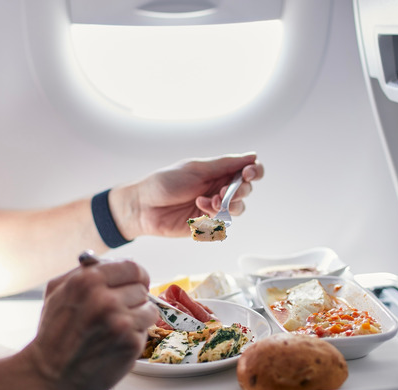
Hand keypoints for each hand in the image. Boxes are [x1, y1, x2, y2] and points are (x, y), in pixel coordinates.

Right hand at [20, 257, 156, 389]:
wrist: (48, 375)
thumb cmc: (52, 334)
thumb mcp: (56, 291)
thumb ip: (83, 271)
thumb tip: (110, 261)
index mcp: (88, 280)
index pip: (132, 267)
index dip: (135, 276)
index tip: (134, 283)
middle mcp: (106, 299)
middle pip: (142, 288)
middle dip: (133, 298)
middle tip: (118, 311)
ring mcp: (120, 322)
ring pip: (149, 309)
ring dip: (137, 318)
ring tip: (116, 328)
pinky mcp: (131, 343)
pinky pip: (146, 331)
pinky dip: (134, 336)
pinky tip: (115, 342)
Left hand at [111, 152, 263, 238]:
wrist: (143, 207)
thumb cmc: (164, 183)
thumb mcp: (196, 169)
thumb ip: (224, 165)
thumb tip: (252, 156)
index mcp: (217, 171)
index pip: (247, 170)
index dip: (254, 172)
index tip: (249, 173)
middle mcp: (218, 188)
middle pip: (246, 191)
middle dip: (240, 190)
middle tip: (223, 191)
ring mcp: (213, 208)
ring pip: (238, 209)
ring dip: (228, 204)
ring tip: (209, 201)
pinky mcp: (206, 224)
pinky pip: (223, 223)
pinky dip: (214, 216)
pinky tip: (198, 209)